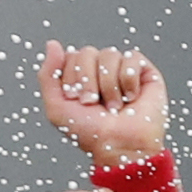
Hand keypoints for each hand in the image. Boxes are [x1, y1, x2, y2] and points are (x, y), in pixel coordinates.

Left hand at [34, 40, 168, 164]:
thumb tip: (52, 44)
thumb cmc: (91, 134)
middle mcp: (100, 71)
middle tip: (93, 104)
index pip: (70, 56)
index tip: (77, 101)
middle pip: (87, 52)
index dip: (72, 78)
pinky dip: (128, 81)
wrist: (120, 147)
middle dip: (87, 81)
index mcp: (80, 77)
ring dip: (109, 86)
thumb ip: (48, 76)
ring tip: (115, 106)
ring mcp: (121, 69)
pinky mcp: (143, 71)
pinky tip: (131, 98)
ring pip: (109, 54)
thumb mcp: (57, 108)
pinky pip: (132, 58)